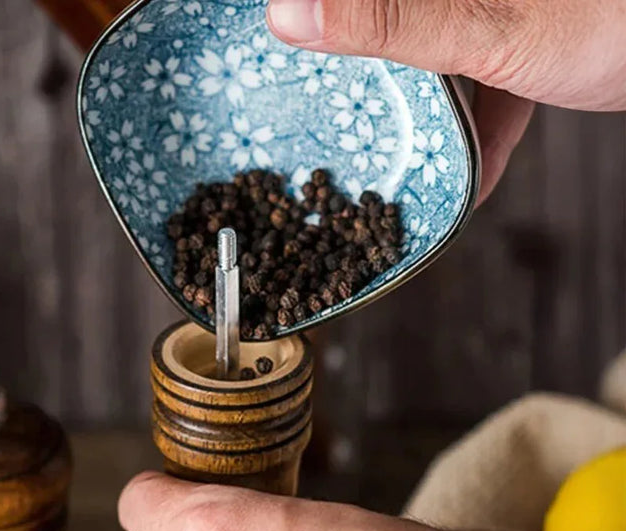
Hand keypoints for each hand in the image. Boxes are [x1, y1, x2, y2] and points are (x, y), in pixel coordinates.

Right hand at [266, 0, 625, 201]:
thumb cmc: (614, 17)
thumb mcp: (485, 25)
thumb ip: (388, 20)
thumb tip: (288, 9)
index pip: (361, 4)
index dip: (316, 22)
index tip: (271, 56)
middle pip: (396, 34)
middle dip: (365, 84)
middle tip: (320, 121)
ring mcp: (503, 15)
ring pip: (440, 65)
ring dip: (422, 119)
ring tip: (386, 160)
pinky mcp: (536, 42)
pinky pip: (493, 91)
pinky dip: (482, 137)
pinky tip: (468, 181)